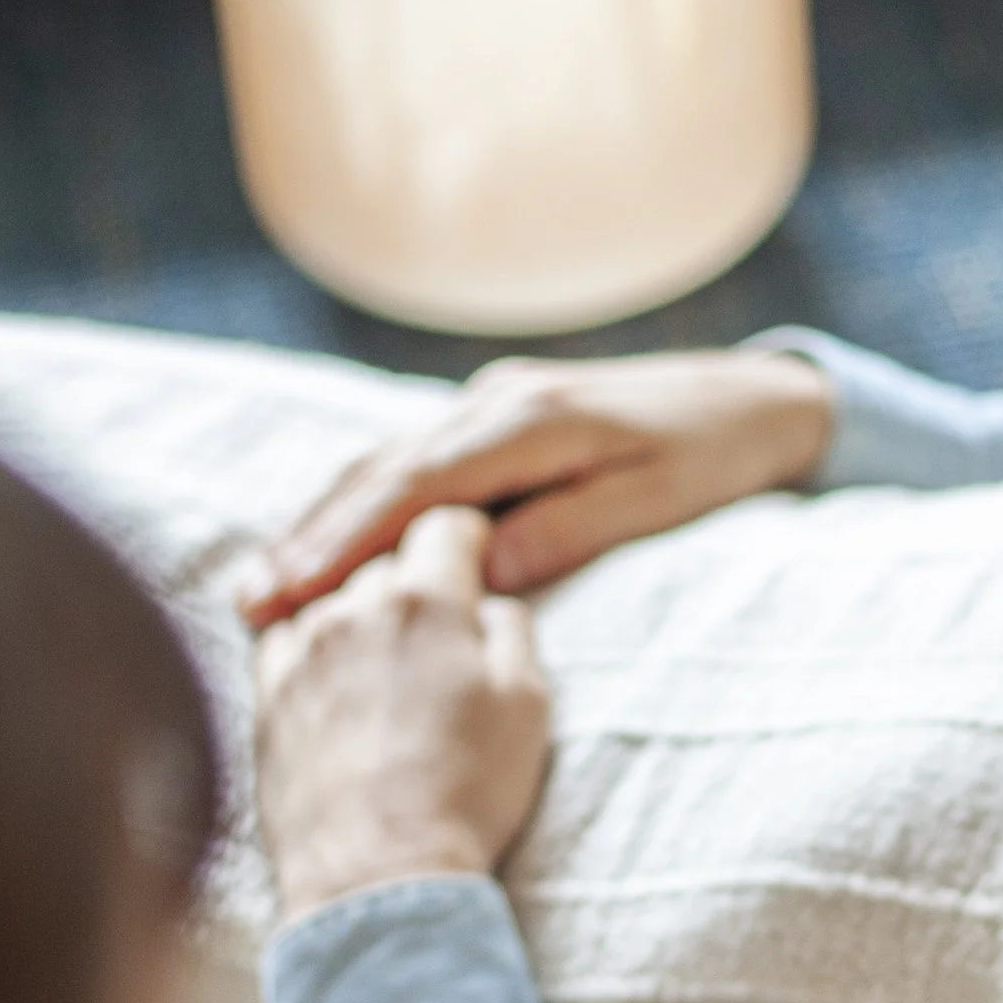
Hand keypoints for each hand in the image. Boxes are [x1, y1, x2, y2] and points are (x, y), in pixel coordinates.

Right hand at [242, 346, 834, 622]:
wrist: (754, 400)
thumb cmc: (712, 461)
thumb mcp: (650, 504)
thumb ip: (564, 532)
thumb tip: (474, 572)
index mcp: (531, 423)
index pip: (413, 490)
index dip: (343, 543)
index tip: (290, 594)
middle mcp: (496, 403)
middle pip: (379, 473)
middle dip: (310, 536)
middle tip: (249, 601)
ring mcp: (490, 405)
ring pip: (384, 463)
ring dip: (322, 521)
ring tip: (264, 583)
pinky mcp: (495, 418)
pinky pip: (412, 463)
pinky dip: (360, 503)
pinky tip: (323, 545)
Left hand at [253, 507, 551, 923]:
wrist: (378, 875)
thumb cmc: (466, 793)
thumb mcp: (527, 706)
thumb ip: (513, 632)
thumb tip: (490, 604)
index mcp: (427, 600)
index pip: (444, 524)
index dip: (465, 540)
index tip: (474, 564)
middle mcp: (354, 607)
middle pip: (385, 560)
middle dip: (413, 585)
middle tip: (437, 636)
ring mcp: (301, 648)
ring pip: (333, 597)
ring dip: (360, 617)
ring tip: (386, 673)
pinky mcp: (265, 693)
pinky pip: (285, 639)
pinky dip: (311, 647)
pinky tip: (334, 685)